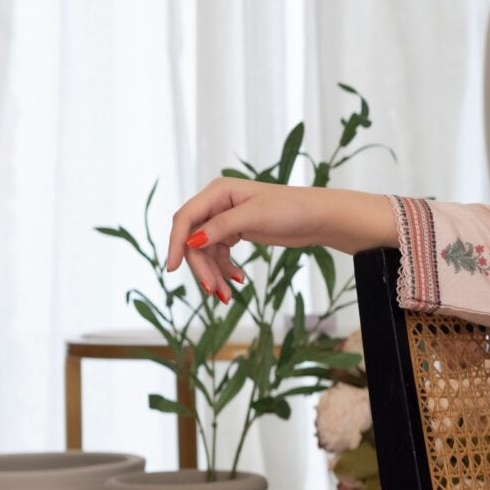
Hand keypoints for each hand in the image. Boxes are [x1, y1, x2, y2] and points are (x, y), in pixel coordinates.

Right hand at [166, 182, 395, 304]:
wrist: (317, 218)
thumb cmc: (289, 209)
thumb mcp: (253, 216)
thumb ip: (221, 227)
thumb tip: (192, 241)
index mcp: (217, 192)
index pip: (185, 218)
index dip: (176, 243)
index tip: (172, 268)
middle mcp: (216, 204)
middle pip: (194, 239)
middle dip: (201, 266)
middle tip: (213, 291)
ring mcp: (225, 220)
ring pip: (207, 251)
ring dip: (214, 274)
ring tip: (226, 297)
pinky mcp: (236, 233)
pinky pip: (220, 255)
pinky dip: (225, 270)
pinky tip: (238, 281)